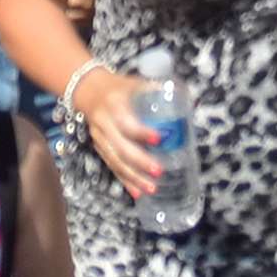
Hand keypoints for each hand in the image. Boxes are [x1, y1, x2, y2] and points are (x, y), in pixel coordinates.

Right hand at [80, 73, 167, 199]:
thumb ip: (157, 91)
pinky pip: (112, 168)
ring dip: (133, 177)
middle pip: (120, 147)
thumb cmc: (120, 87)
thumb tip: (188, 100)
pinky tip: (137, 193)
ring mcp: (100, 138)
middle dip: (140, 161)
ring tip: (151, 188)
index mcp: (115, 105)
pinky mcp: (99, 149)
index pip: (127, 122)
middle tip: (159, 171)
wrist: (88, 90)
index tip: (160, 139)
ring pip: (115, 162)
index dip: (142, 132)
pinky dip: (124, 182)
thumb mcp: (136, 83)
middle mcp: (104, 124)